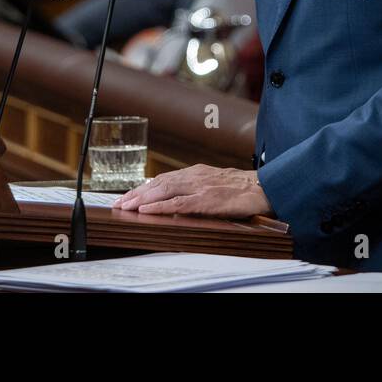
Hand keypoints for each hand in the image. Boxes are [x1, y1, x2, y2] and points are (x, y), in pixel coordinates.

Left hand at [113, 165, 271, 218]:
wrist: (263, 187)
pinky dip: (160, 206)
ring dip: (142, 199)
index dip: (143, 187)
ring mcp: (199, 187)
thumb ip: (196, 188)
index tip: (127, 195)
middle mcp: (194, 176)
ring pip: (164, 190)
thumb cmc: (240, 188)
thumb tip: (176, 198)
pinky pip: (178, 203)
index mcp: (195, 172)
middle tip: (118, 203)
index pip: (162, 179)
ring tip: (126, 206)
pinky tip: (147, 210)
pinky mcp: (207, 200)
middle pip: (158, 183)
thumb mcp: (214, 183)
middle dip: (136, 193)